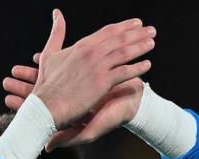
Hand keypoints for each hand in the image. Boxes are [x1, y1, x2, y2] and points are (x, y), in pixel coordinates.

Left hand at [5, 59, 144, 150]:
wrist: (132, 100)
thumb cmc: (112, 118)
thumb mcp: (89, 131)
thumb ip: (68, 138)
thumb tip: (45, 147)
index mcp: (67, 114)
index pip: (40, 111)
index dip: (24, 105)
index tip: (7, 100)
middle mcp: (68, 101)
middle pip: (41, 94)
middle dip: (23, 87)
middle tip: (6, 82)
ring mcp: (74, 88)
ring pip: (48, 80)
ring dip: (32, 74)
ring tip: (16, 69)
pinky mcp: (80, 75)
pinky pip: (62, 67)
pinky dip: (50, 62)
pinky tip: (38, 56)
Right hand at [20, 9, 153, 130]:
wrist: (46, 105)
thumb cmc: (47, 84)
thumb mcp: (49, 54)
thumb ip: (57, 33)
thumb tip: (57, 13)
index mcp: (81, 46)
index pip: (108, 32)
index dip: (124, 26)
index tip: (136, 23)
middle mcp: (92, 53)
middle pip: (120, 39)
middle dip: (138, 33)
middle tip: (151, 30)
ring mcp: (98, 67)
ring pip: (125, 53)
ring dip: (141, 46)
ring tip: (152, 43)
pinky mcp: (103, 82)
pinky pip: (125, 72)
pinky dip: (138, 68)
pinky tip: (147, 65)